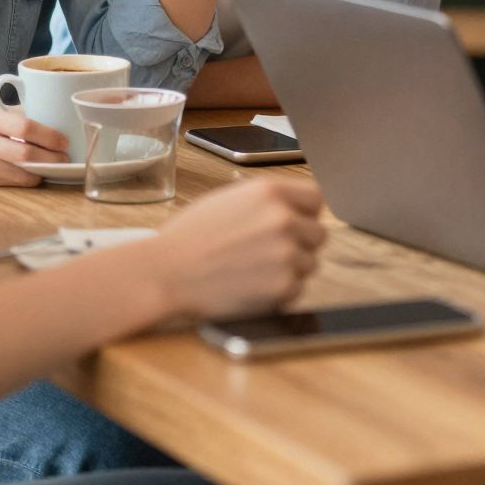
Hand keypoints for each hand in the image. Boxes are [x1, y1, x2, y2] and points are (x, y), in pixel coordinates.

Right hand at [0, 106, 67, 186]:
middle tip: (65, 159)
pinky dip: (24, 180)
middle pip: (24, 154)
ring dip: (40, 172)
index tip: (64, 141)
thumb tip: (51, 126)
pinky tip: (34, 175)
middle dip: (50, 158)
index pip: (25, 127)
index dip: (49, 136)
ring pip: (17, 172)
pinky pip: (7, 182)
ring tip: (53, 168)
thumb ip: (15, 118)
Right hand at [155, 178, 326, 320]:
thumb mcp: (230, 200)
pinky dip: (279, 293)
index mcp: (270, 191)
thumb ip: (268, 201)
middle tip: (267, 253)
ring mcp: (286, 253)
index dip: (305, 213)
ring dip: (289, 270)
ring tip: (253, 271)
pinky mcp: (283, 286)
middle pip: (318, 234)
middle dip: (299, 244)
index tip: (295, 224)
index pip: (316, 198)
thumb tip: (297, 207)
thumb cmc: (190, 237)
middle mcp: (284, 218)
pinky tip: (251, 287)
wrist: (166, 272)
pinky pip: (297, 290)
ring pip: (309, 263)